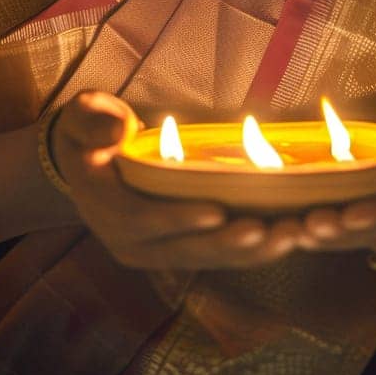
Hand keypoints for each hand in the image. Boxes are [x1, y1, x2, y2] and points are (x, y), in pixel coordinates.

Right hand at [49, 90, 308, 269]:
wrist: (84, 163)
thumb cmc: (88, 130)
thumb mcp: (83, 115)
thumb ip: (94, 119)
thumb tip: (119, 131)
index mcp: (104, 208)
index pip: (141, 220)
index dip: (178, 218)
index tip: (216, 210)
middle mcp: (129, 243)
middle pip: (183, 250)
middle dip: (227, 242)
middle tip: (270, 229)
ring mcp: (155, 253)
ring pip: (207, 259)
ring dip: (251, 251)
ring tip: (292, 235)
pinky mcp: (178, 251)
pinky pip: (217, 255)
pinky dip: (252, 250)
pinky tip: (287, 238)